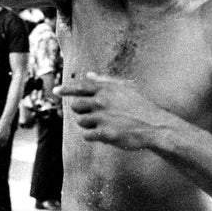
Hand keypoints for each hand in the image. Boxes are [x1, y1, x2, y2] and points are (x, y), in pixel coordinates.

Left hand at [56, 72, 171, 149]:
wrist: (155, 126)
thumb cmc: (141, 106)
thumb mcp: (126, 88)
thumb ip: (105, 81)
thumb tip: (89, 74)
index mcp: (106, 89)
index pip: (79, 87)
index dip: (66, 89)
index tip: (55, 91)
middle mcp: (101, 102)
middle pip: (76, 106)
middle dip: (83, 111)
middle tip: (96, 115)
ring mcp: (103, 118)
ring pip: (81, 121)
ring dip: (88, 125)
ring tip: (104, 125)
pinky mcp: (105, 133)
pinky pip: (87, 135)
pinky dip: (93, 136)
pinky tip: (105, 134)